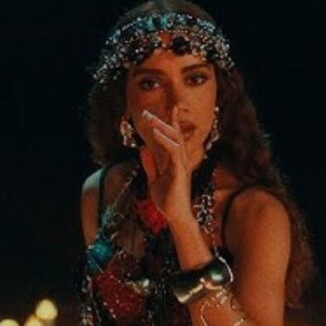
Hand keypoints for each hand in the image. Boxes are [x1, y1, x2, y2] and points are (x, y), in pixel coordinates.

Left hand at [137, 106, 193, 226]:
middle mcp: (181, 160)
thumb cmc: (168, 200)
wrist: (175, 217)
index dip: (171, 122)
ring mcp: (181, 165)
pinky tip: (156, 135)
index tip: (166, 108)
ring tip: (151, 120)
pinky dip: (165, 142)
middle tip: (146, 113)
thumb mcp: (154, 180)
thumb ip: (150, 165)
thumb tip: (144, 149)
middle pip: (174, 135)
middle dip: (162, 121)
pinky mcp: (179, 172)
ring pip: (175, 140)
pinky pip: (174, 153)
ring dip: (163, 128)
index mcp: (176, 161)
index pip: (174, 138)